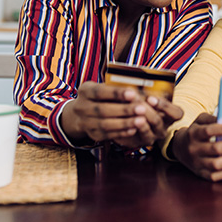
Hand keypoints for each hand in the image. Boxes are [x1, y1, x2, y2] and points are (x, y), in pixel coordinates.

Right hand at [60, 82, 182, 148]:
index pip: (100, 92)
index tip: (133, 93)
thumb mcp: (101, 87)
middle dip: (124, 110)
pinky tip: (134, 129)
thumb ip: (115, 87)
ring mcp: (85, 123)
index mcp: (85, 91)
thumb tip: (137, 86)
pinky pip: (107, 135)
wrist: (80, 114)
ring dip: (125, 123)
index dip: (116, 93)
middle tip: (142, 109)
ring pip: (105, 125)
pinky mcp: (92, 134)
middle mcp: (82, 107)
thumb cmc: (99, 96)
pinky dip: (121, 133)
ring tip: (141, 120)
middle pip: (103, 110)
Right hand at [171, 113, 221, 181]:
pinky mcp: (200, 174)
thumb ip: (212, 118)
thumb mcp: (200, 120)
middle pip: (216, 149)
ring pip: (217, 164)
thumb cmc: (196, 131)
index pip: (210, 131)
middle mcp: (193, 149)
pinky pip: (216, 176)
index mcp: (194, 134)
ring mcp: (196, 163)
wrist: (179, 147)